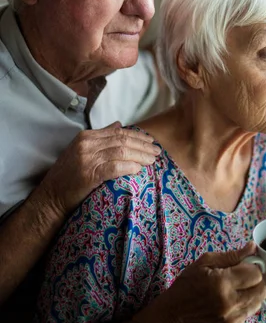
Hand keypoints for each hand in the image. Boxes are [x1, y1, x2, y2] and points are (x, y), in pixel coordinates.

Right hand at [39, 123, 160, 215]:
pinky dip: (128, 167)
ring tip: (152, 160)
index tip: (151, 142)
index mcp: (86, 136)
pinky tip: (138, 169)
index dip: (138, 136)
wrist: (51, 197)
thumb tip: (119, 124)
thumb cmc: (69, 176)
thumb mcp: (82, 150)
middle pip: (122, 140)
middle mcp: (87, 144)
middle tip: (158, 151)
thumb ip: (101, 136)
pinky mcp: (89, 174)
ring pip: (121, 152)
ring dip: (140, 156)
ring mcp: (87, 159)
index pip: (118, 132)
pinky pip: (114, 167)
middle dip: (143, 146)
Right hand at [159, 242, 265, 322]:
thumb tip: (252, 247)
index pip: (256, 274)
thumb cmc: (189, 282)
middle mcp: (229, 303)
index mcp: (222, 283)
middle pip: (262, 290)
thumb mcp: (206, 261)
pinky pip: (249, 314)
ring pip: (259, 303)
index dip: (252, 267)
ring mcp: (232, 319)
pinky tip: (230, 302)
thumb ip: (232, 255)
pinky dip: (244, 306)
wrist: (177, 312)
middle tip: (242, 277)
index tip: (243, 266)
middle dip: (256, 281)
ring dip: (251, 293)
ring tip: (235, 289)